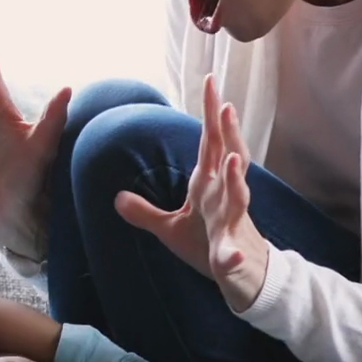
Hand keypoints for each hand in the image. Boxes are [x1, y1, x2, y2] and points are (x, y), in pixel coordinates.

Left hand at [114, 74, 271, 312]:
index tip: (210, 81)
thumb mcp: (171, 227)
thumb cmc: (210, 245)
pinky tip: (229, 256)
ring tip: (232, 160)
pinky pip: (231, 254)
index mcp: (209, 185)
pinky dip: (230, 254)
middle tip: (224, 104)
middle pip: (229, 157)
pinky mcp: (232, 255)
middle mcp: (224, 197)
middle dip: (227, 132)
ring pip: (238, 197)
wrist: (244, 279)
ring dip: (236, 180)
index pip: (210, 143)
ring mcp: (232, 224)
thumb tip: (117, 197)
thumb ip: (145, 211)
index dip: (210, 114)